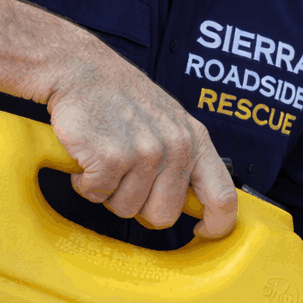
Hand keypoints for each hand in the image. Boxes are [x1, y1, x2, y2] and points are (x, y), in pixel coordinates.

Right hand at [45, 40, 236, 236]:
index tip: (201, 233)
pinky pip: (97, 196)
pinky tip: (88, 156)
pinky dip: (86, 183)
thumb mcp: (171, 122)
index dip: (216, 225)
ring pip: (127, 210)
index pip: (223, 198)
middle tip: (126, 179)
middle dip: (140, 206)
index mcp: (195, 141)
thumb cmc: (122, 98)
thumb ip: (186, 161)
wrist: (79, 69)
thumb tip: (200, 204)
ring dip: (109, 192)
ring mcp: (145, 153)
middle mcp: (176, 147)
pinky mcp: (112, 158)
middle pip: (164, 215)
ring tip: (106, 159)